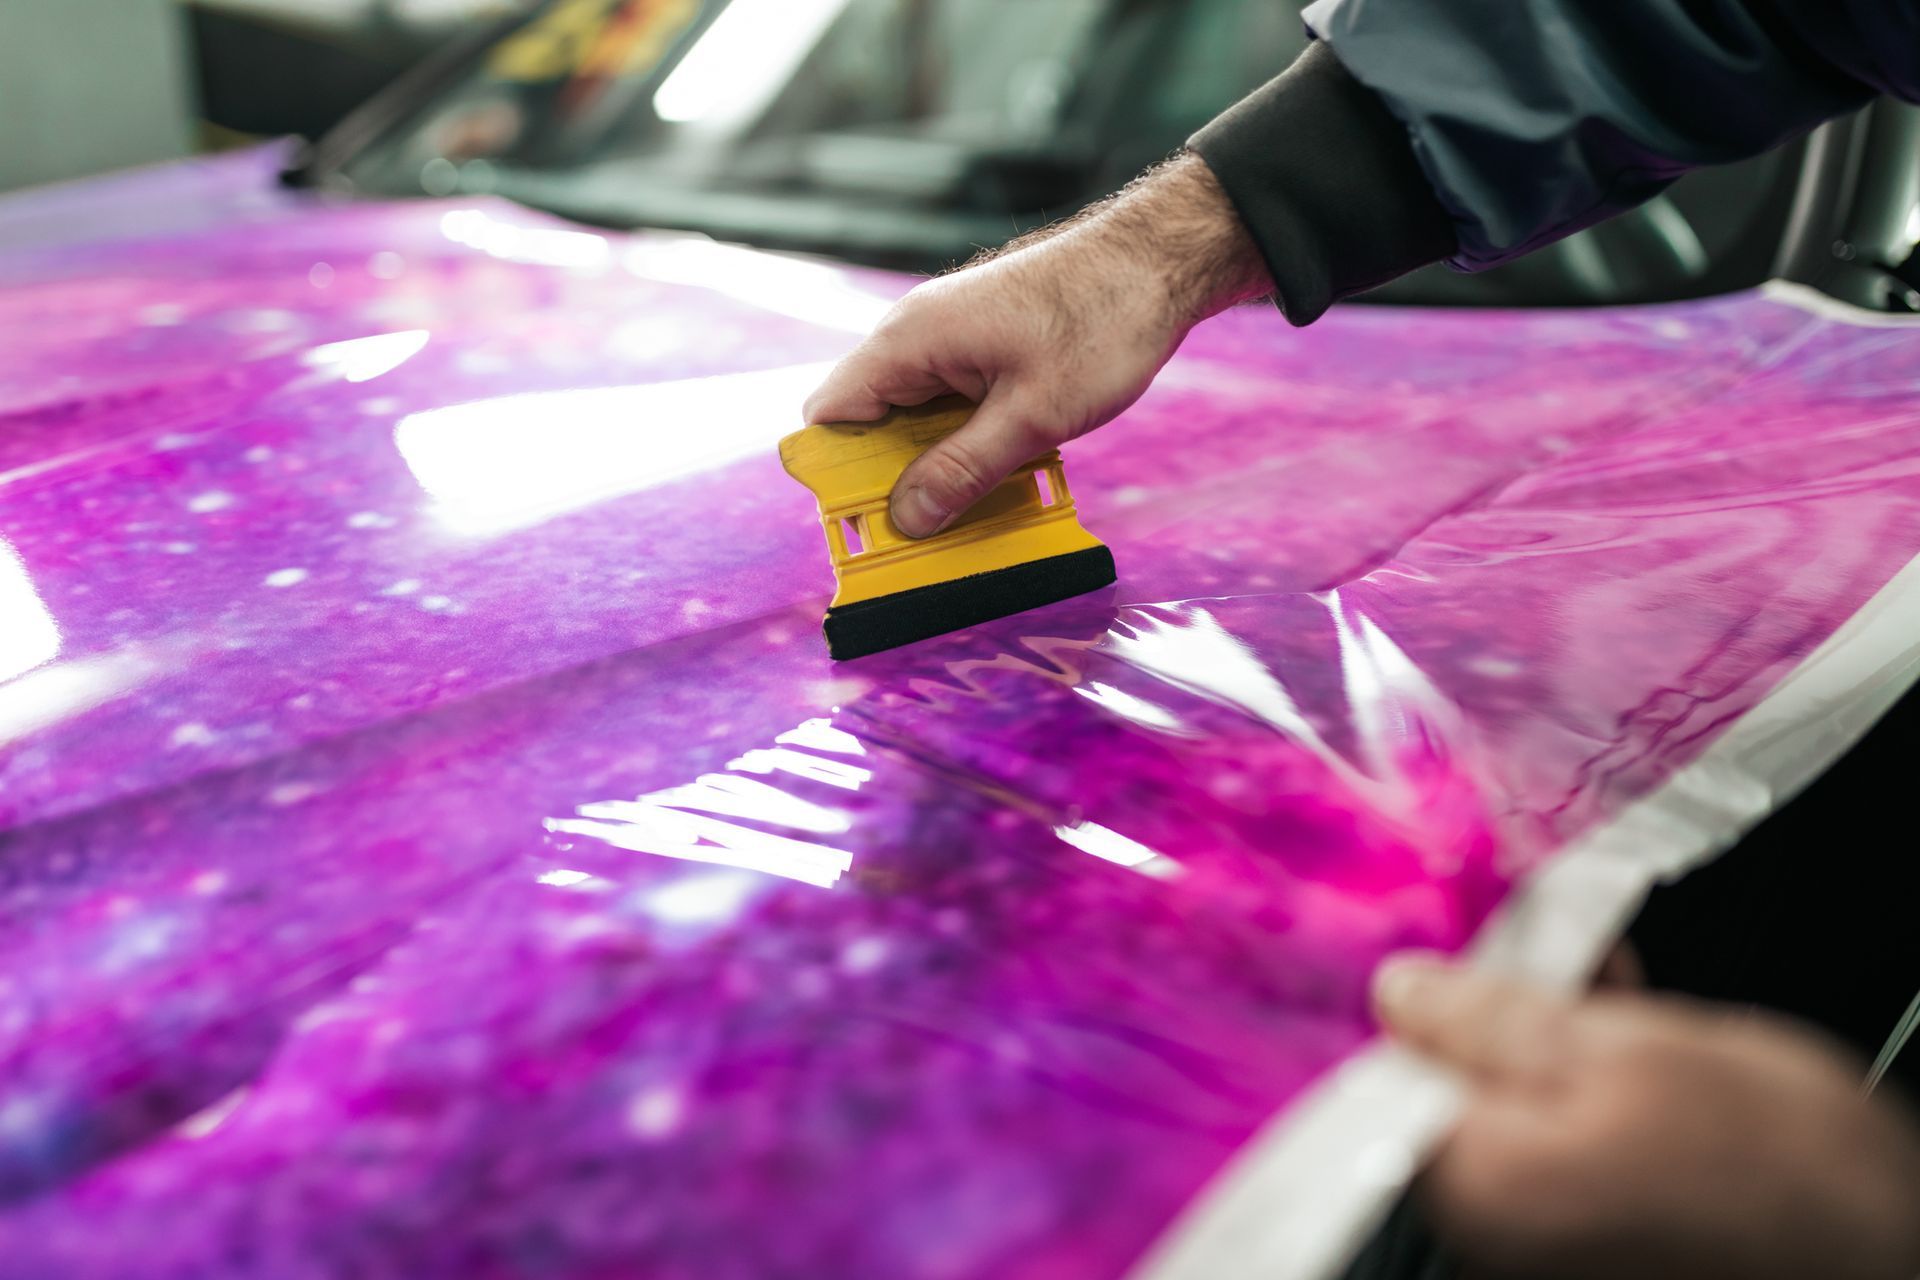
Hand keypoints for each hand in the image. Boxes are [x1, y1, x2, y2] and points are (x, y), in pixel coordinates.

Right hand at [802, 154, 1270, 537]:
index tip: (870, 521)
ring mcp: (951, 337)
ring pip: (917, 417)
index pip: (830, 413)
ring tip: (975, 503)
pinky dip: (969, 440)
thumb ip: (963, 469)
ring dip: (939, 464)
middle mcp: (917, 334)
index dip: (838, 472)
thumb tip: (907, 517)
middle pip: (871, 422)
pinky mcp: (983, 343)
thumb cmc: (1100, 323)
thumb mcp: (1031, 417)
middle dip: (894, 479)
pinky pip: (954, 403)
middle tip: (932, 529)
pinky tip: (1005, 468)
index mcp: (910, 341)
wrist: (1159, 260)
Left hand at [1373, 955, 1919, 1279]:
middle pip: (1448, 1088)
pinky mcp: (1597, 1238)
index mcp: (1477, 1180)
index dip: (1423, 1000)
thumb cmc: (1783, 1171)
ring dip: (1550, 1036)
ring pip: (1511, 1105)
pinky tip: (1636, 1037)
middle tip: (1562, 955)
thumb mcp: (1634, 1052)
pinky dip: (1588, 1085)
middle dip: (1497, 1010)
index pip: (1382, 1077)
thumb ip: (1493, 1020)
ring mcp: (1543, 1240)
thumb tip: (1399, 989)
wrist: (1898, 1261)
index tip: (1468, 950)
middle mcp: (1491, 1228)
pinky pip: (1561, 1140)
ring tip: (1613, 981)